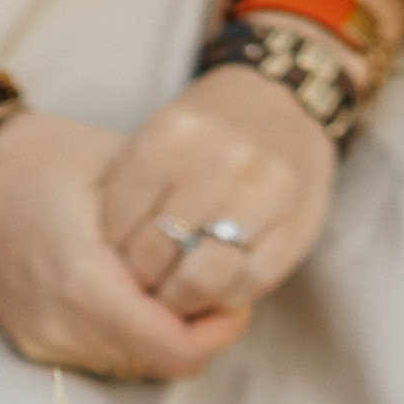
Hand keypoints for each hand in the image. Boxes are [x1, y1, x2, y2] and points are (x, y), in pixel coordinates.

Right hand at [0, 112, 248, 380]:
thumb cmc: (47, 156)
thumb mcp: (123, 170)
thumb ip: (174, 224)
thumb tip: (227, 258)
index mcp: (83, 281)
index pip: (176, 349)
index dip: (218, 332)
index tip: (235, 297)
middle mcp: (60, 325)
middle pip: (158, 365)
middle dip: (196, 335)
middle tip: (217, 296)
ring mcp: (42, 340)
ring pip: (132, 366)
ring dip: (163, 337)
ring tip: (176, 291)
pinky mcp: (33, 342)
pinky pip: (101, 356)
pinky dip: (130, 335)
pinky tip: (136, 296)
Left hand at [100, 67, 335, 316]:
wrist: (283, 103)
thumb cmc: (208, 131)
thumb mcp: (161, 137)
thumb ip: (133, 189)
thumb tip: (106, 264)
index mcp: (172, 133)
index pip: (118, 222)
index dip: (113, 254)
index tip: (119, 261)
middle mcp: (219, 161)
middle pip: (156, 255)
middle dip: (144, 282)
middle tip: (146, 287)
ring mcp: (263, 193)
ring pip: (202, 280)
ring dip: (183, 299)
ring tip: (177, 295)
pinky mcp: (297, 226)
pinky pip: (248, 286)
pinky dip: (227, 298)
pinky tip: (217, 289)